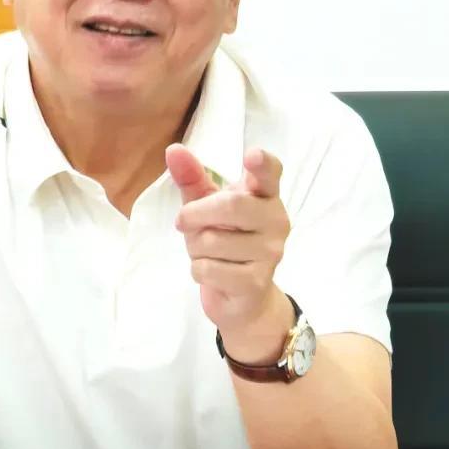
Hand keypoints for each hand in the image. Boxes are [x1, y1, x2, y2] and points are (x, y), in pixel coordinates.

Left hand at [166, 144, 290, 340]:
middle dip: (195, 214)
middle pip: (231, 205)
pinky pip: (208, 269)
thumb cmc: (225, 240)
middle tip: (183, 223)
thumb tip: (173, 150)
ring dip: (195, 247)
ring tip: (206, 252)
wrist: (243, 298)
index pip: (270, 174)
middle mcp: (275, 220)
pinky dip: (198, 270)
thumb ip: (192, 178)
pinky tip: (212, 272)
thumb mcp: (207, 206)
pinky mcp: (257, 281)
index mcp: (264, 196)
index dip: (263, 164)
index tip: (252, 154)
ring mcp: (270, 252)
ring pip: (212, 240)